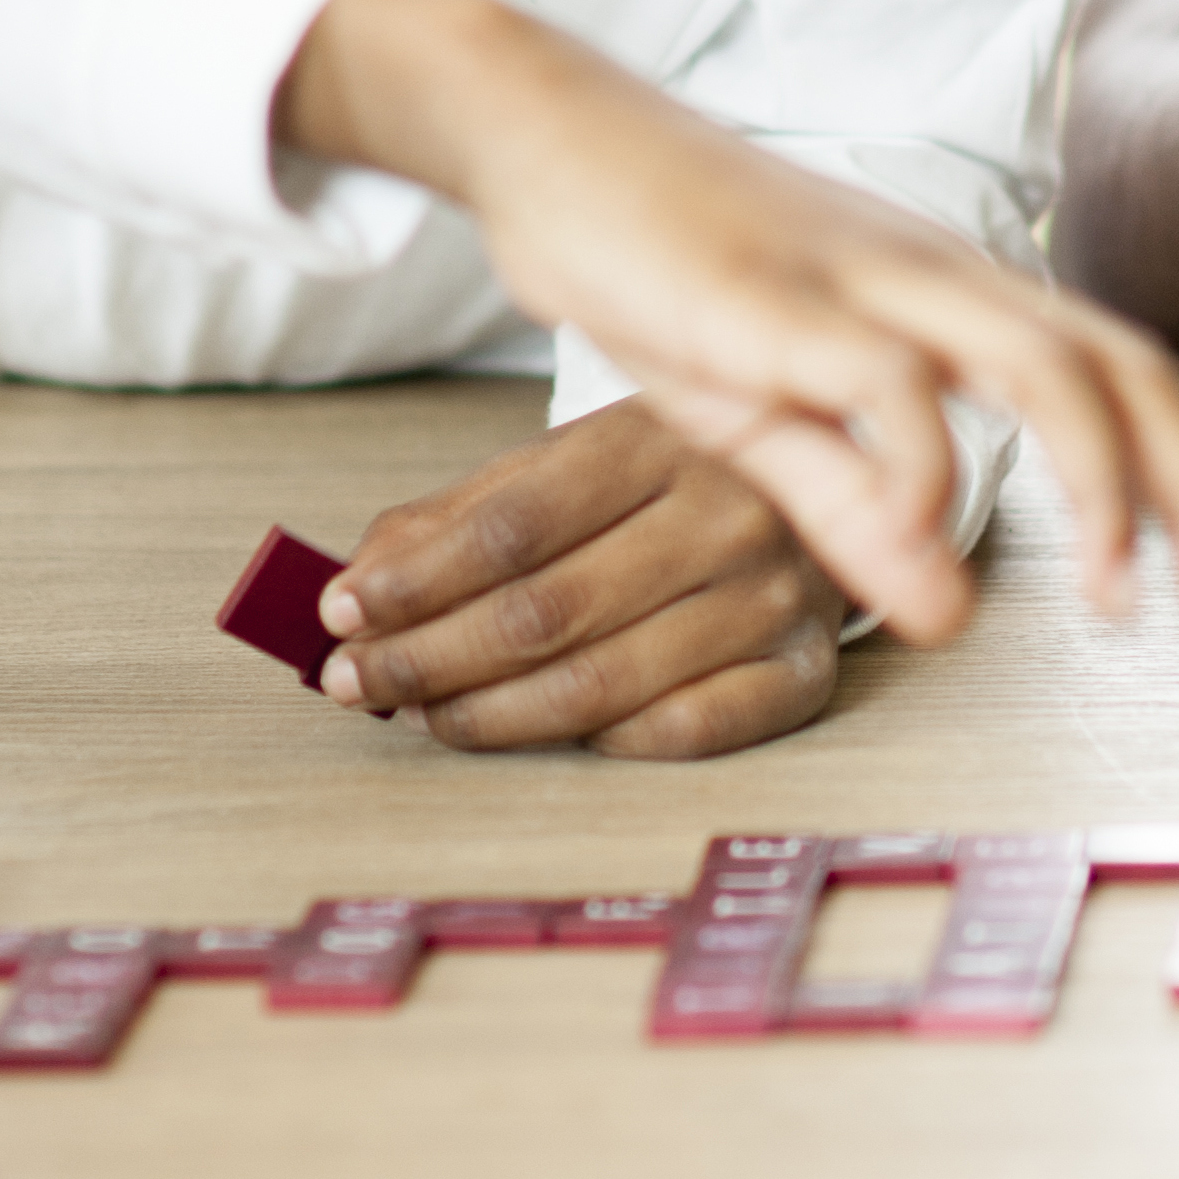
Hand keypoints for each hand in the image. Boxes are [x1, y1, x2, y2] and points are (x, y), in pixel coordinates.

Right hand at [283, 0, 1178, 650]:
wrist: (550, 142)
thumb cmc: (667, 271)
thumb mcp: (769, 415)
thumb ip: (859, 513)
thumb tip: (948, 617)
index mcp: (951, 294)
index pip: (1118, 375)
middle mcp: (936, 274)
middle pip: (1118, 367)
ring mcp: (864, 276)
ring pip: (1040, 364)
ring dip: (1100, 485)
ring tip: (1116, 596)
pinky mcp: (779, 296)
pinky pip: (892, 380)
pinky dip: (930, 469)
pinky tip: (927, 547)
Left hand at [313, 403, 849, 758]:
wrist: (837, 488)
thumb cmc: (674, 482)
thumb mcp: (572, 463)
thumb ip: (462, 516)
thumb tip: (357, 582)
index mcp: (660, 437)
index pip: (512, 526)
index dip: (415, 581)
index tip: (341, 613)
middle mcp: (730, 512)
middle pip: (546, 612)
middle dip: (429, 656)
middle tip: (355, 679)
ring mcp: (776, 596)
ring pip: (601, 683)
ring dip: (489, 713)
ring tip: (421, 712)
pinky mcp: (804, 671)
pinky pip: (684, 731)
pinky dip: (597, 741)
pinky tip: (541, 730)